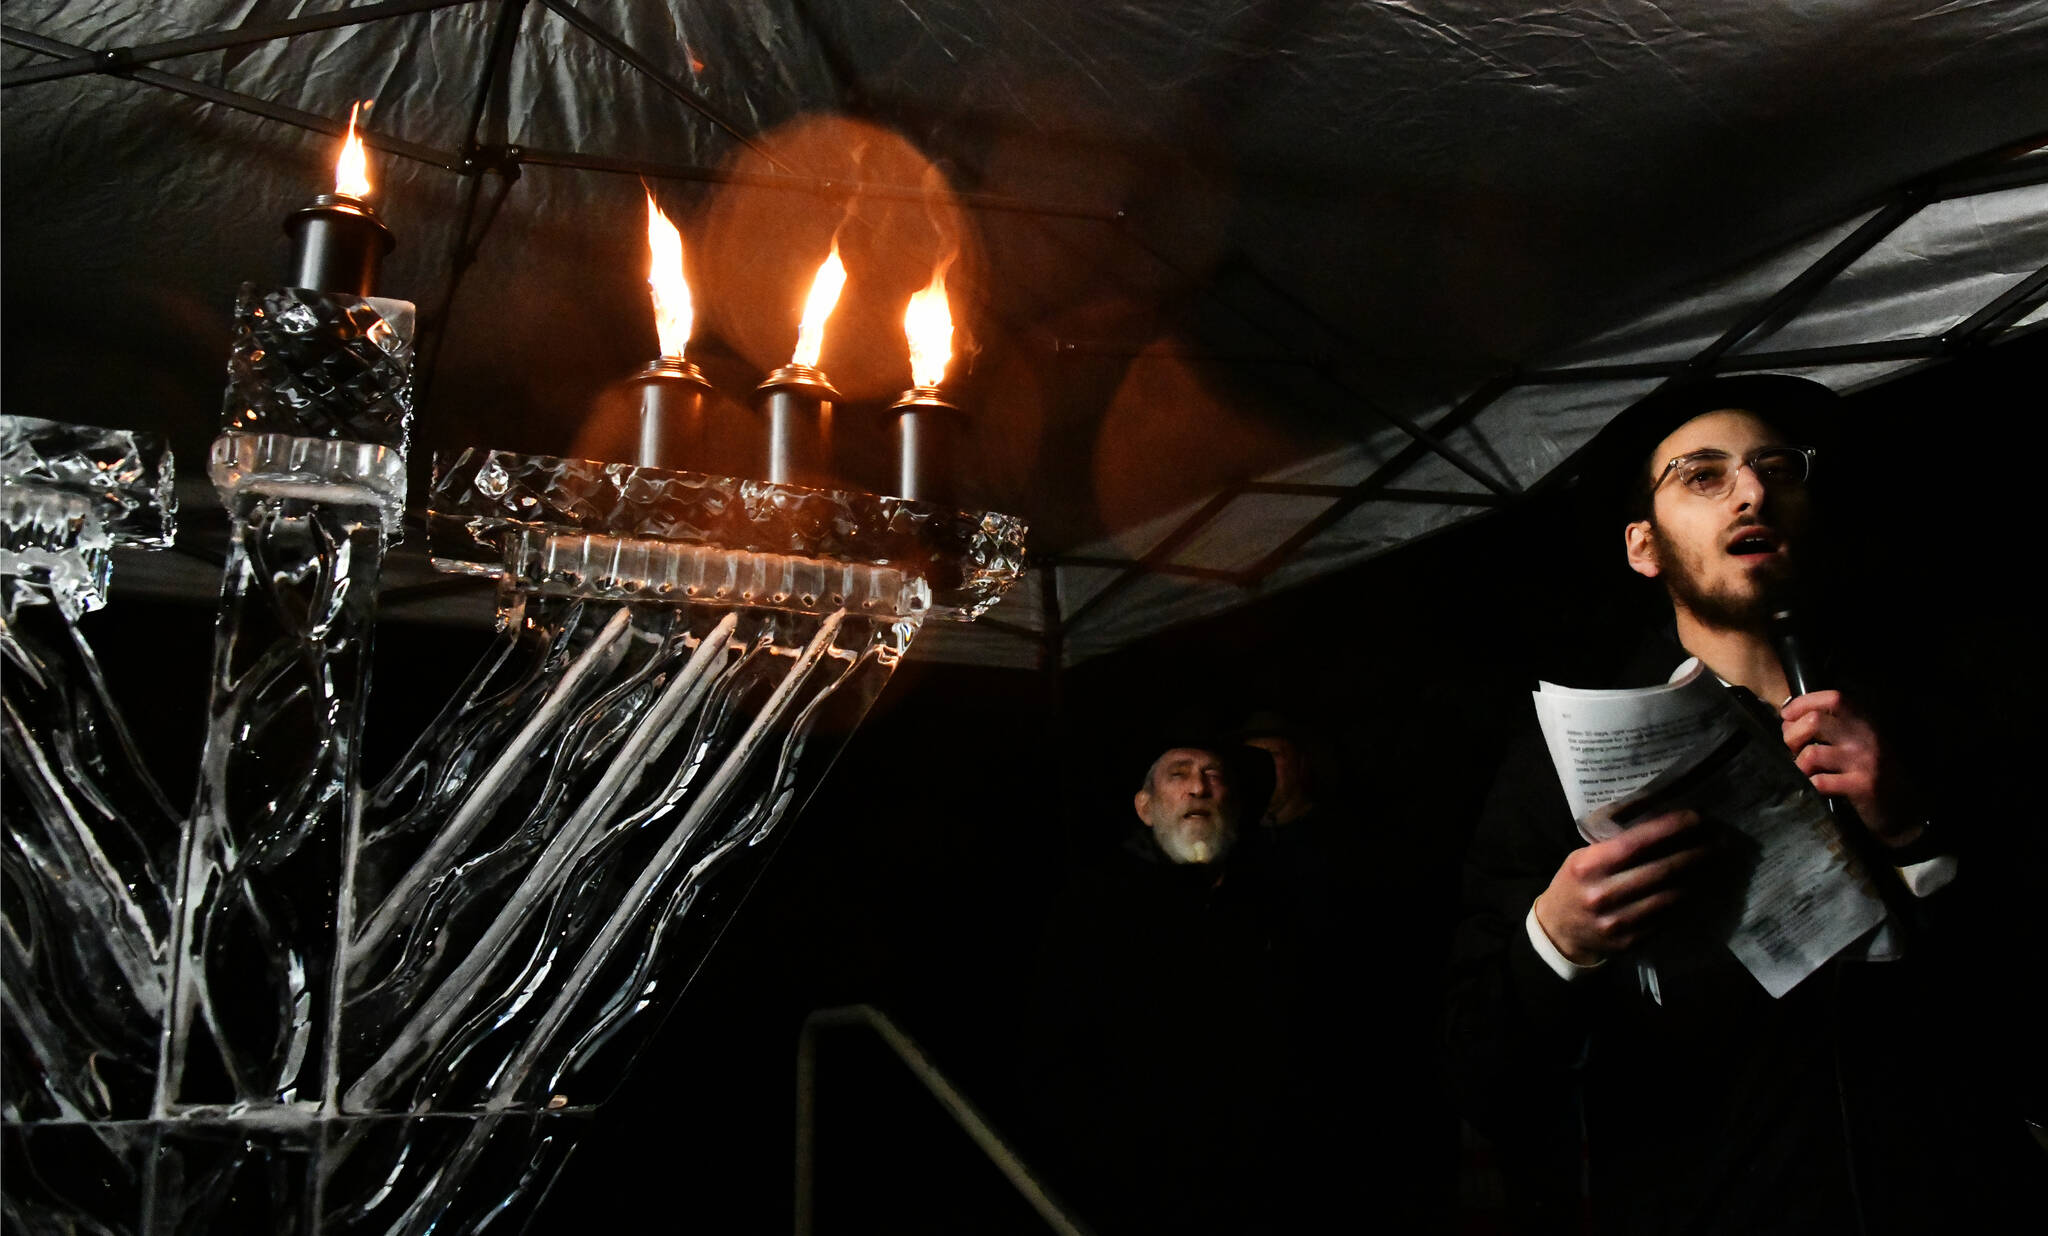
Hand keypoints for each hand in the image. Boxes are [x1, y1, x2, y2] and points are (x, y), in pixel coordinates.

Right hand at [1533, 810, 1714, 965]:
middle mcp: (1602, 893)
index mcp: (1587, 866)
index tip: (1695, 817)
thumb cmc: (1574, 884)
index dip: (1668, 829)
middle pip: (1660, 870)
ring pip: (1670, 895)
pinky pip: (1667, 916)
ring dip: (1697, 876)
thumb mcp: (1582, 859)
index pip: (1635, 843)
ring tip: (1713, 861)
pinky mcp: (1631, 940)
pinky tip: (1698, 886)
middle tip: (1719, 839)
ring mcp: (1618, 920)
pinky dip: (1686, 899)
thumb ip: (1613, 847)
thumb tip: (1660, 826)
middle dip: (1694, 852)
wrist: (1559, 931)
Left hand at [1780, 690, 1919, 846]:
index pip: (1832, 698)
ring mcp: (1865, 761)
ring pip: (1812, 754)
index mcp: (1864, 722)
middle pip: (1815, 721)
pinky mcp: (1863, 786)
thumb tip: (1788, 720)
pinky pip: (1820, 782)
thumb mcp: (1858, 741)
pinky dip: (1809, 784)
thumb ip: (1832, 727)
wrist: (1905, 806)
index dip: (1803, 703)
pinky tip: (1814, 786)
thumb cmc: (1872, 770)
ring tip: (1803, 770)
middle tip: (1792, 748)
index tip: (1786, 716)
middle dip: (1792, 735)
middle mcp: (1866, 737)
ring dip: (1798, 764)